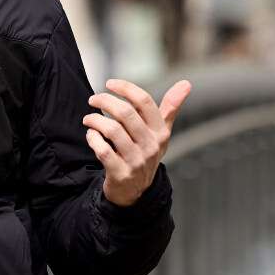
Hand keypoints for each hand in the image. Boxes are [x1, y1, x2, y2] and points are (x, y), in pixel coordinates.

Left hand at [82, 78, 191, 206]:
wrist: (136, 191)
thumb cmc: (146, 153)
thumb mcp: (161, 132)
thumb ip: (170, 107)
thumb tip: (186, 83)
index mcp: (160, 132)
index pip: (145, 101)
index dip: (126, 88)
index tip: (109, 83)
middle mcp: (150, 145)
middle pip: (126, 113)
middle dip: (105, 101)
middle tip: (93, 100)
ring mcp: (136, 160)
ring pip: (112, 130)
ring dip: (95, 120)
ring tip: (88, 119)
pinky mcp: (120, 173)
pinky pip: (103, 150)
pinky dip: (92, 139)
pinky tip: (91, 135)